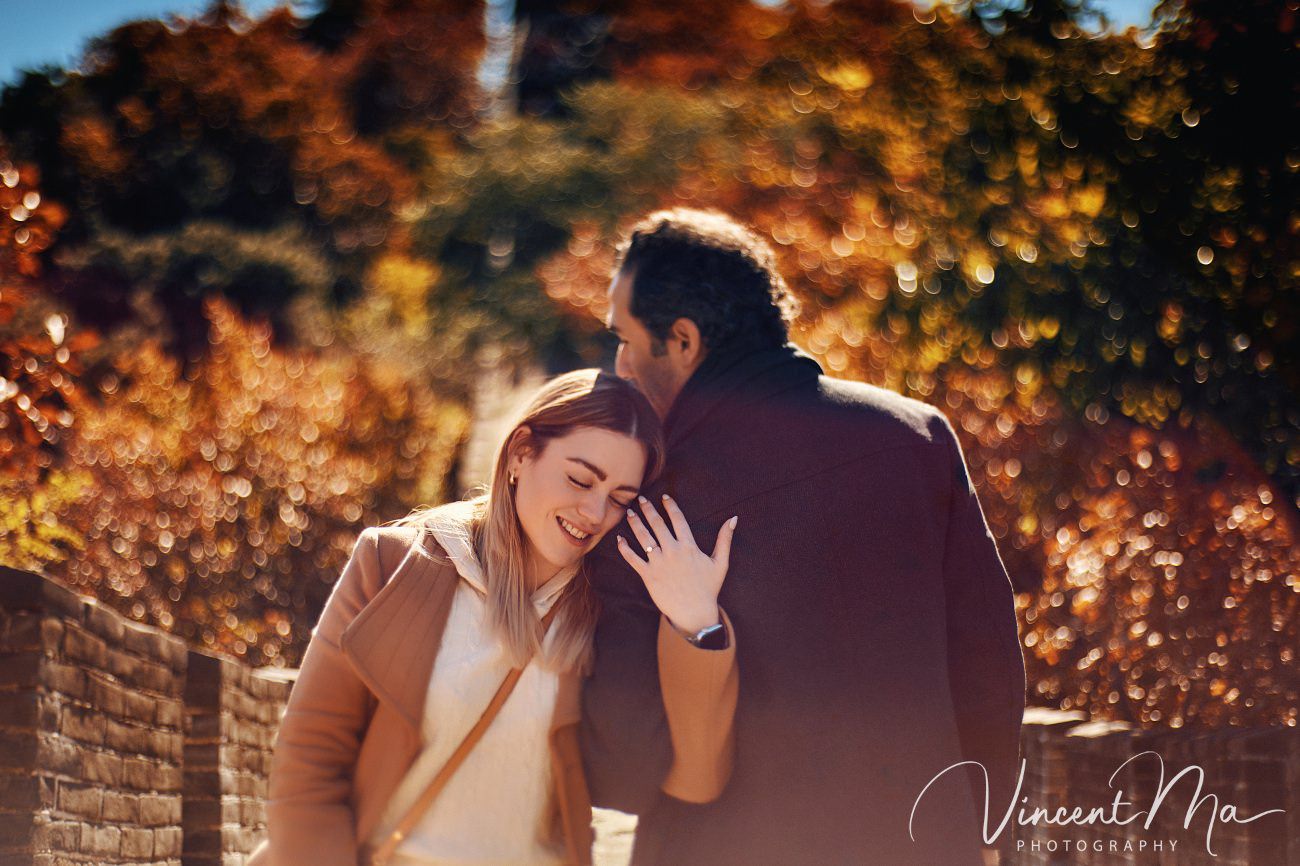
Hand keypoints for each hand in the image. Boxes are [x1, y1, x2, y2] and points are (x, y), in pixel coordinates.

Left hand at [616, 494, 736, 634]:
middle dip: (648, 509)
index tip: (664, 497)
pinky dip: (624, 548)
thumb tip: (734, 518)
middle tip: (640, 499)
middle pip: (657, 524)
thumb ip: (725, 539)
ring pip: (644, 538)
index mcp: (689, 547)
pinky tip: (620, 539)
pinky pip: (633, 559)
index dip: (670, 506)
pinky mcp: (649, 576)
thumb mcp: (721, 562)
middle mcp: (672, 552)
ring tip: (629, 513)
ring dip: (635, 523)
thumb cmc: (709, 588)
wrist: (695, 613)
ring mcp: (659, 563)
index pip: (678, 519)